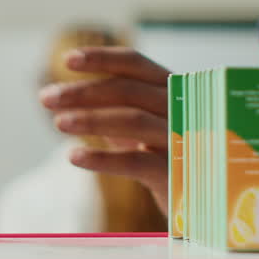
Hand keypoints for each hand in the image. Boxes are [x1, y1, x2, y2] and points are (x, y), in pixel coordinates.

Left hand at [38, 46, 170, 214]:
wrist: (212, 200)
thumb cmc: (170, 154)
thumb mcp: (144, 125)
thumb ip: (114, 107)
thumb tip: (64, 94)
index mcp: (173, 89)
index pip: (134, 64)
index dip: (101, 58)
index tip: (66, 60)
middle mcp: (182, 108)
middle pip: (127, 90)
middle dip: (83, 91)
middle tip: (46, 98)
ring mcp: (184, 139)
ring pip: (132, 121)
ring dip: (90, 119)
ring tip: (58, 122)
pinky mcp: (179, 174)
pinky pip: (137, 162)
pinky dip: (103, 158)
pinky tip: (74, 156)